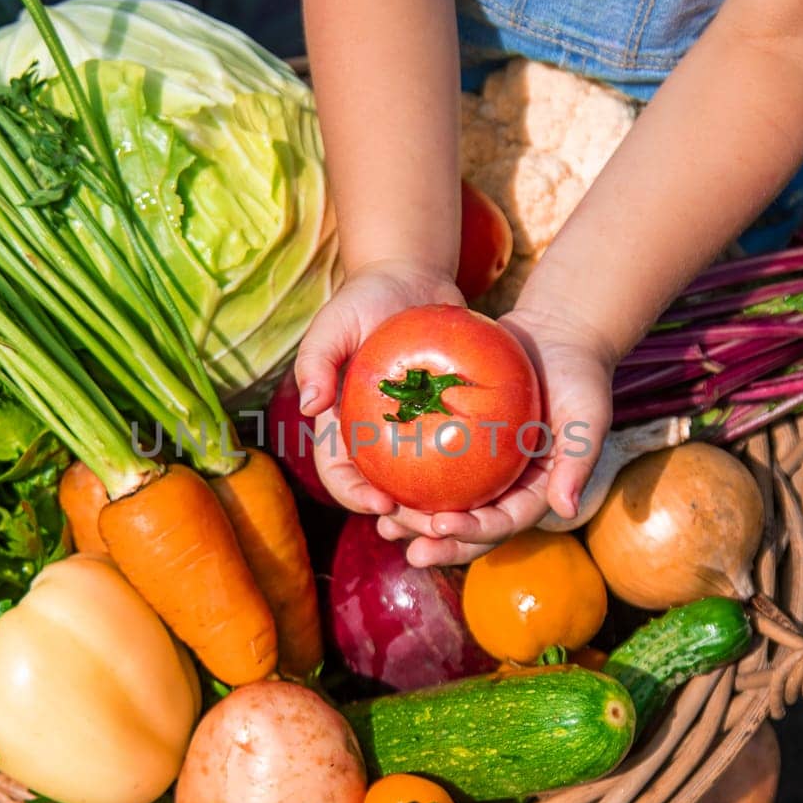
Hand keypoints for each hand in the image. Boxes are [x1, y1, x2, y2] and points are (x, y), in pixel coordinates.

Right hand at [294, 259, 464, 514]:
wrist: (414, 277)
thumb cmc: (367, 298)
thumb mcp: (335, 321)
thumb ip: (316, 360)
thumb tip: (308, 407)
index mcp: (341, 426)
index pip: (340, 474)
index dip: (354, 497)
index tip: (381, 504)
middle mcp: (375, 438)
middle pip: (385, 492)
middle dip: (404, 519)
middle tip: (431, 525)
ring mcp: (412, 433)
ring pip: (424, 486)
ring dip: (438, 509)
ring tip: (464, 519)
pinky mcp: (446, 421)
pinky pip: (459, 456)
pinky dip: (471, 475)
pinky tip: (495, 486)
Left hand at [377, 305, 617, 565]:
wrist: (557, 335)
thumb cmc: (579, 374)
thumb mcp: (587, 414)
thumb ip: (578, 461)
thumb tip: (565, 511)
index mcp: (534, 492)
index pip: (502, 524)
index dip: (472, 533)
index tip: (440, 526)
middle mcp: (505, 489)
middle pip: (468, 528)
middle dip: (437, 543)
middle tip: (403, 542)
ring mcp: (482, 470)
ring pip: (444, 505)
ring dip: (414, 522)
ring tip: (384, 526)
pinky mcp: (460, 445)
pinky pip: (430, 466)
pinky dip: (404, 478)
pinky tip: (375, 479)